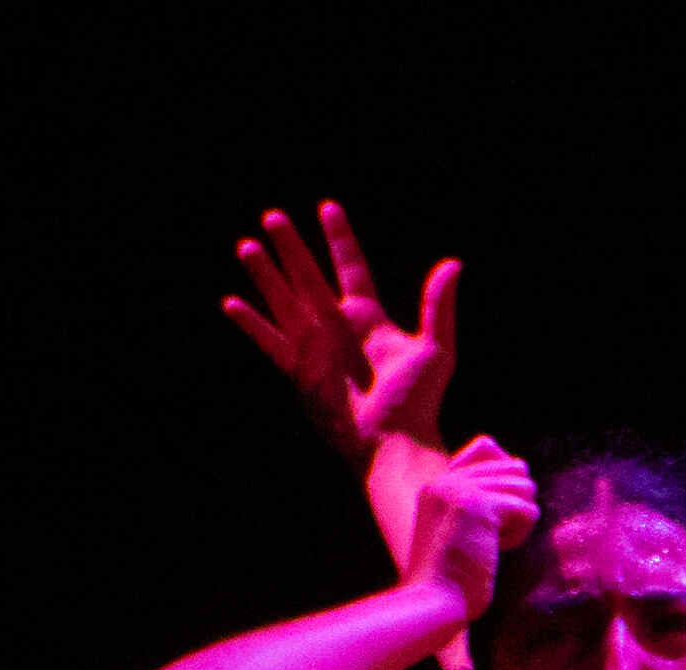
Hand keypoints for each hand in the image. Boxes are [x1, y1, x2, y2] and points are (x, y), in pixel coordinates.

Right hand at [225, 201, 459, 464]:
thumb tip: (452, 264)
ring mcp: (316, 349)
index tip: (327, 208)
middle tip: (273, 216)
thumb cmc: (419, 403)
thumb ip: (438, 306)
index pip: (351, 269)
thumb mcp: (435, 350)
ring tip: (248, 246)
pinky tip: (233, 303)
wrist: (395, 445)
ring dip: (266, 276)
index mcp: (369, 320)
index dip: (339, 240)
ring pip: (285, 303)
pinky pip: (271, 343)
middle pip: (309, 279)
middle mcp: (338, 329)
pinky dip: (252, 325)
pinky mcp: (300, 373)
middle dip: (292, 248)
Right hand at [401, 435, 533, 617]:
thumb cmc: (451, 579)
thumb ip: (482, 498)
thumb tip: (521, 464)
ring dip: (519, 520)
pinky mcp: (480, 505)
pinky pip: (528, 509)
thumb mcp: (463, 530)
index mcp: (437, 483)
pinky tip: (496, 550)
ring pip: (524, 486)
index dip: (505, 485)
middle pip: (513, 467)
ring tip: (493, 543)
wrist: (433, 601)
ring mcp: (461, 489)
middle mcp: (446, 479)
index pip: (487, 447)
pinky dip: (521, 535)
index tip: (489, 520)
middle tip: (493, 535)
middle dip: (515, 504)